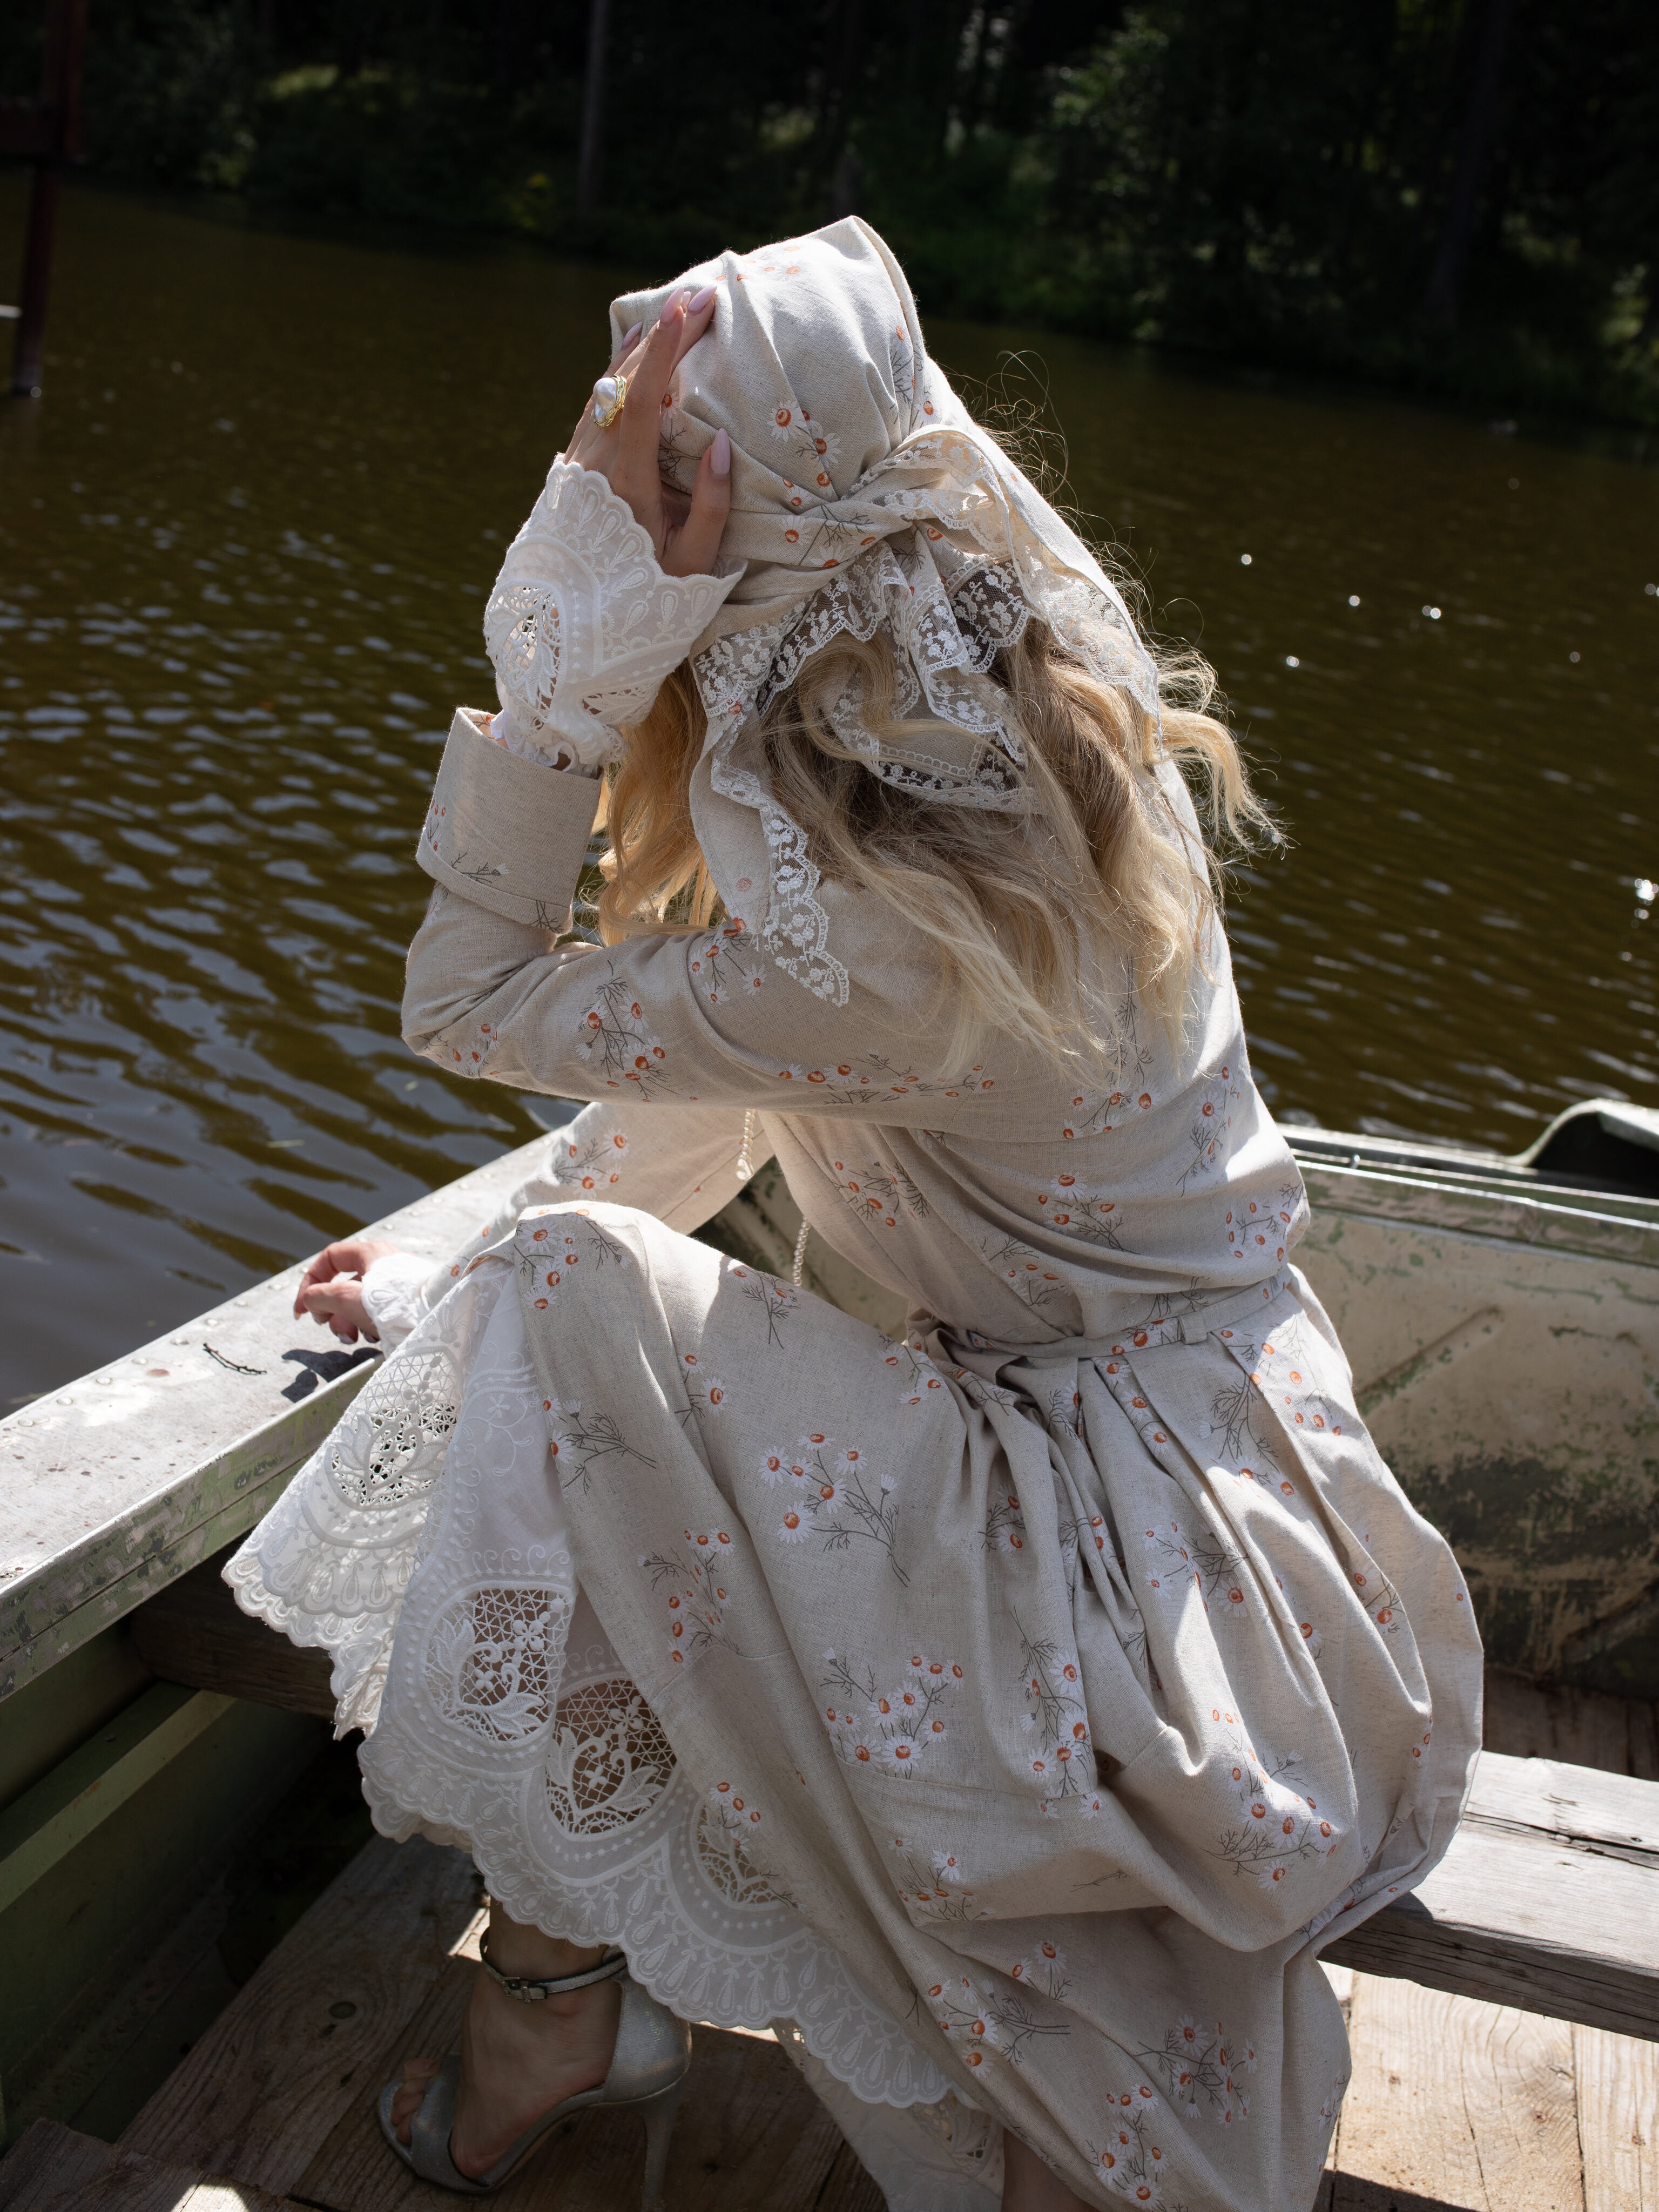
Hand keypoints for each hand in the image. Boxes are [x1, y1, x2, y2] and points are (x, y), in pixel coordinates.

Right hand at [294, 1236, 403, 1342]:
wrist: (438, 1323)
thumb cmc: (395, 1305)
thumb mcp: (347, 1298)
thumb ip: (321, 1296)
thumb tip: (310, 1300)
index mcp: (371, 1253)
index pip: (329, 1259)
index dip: (310, 1283)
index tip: (302, 1311)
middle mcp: (385, 1265)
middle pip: (344, 1284)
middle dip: (331, 1310)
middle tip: (331, 1327)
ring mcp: (397, 1285)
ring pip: (360, 1301)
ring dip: (348, 1321)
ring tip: (354, 1337)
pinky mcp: (407, 1304)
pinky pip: (379, 1313)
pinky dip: (369, 1325)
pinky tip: (373, 1338)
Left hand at [562, 285, 731, 577]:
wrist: (582, 618)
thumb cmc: (647, 594)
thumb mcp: (692, 562)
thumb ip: (712, 504)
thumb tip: (723, 443)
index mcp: (626, 481)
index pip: (641, 398)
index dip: (664, 350)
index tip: (688, 310)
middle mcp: (596, 462)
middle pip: (624, 380)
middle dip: (663, 334)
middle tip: (699, 299)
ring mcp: (580, 459)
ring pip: (606, 385)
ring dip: (641, 347)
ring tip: (674, 313)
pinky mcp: (576, 462)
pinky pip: (597, 401)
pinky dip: (618, 370)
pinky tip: (635, 347)